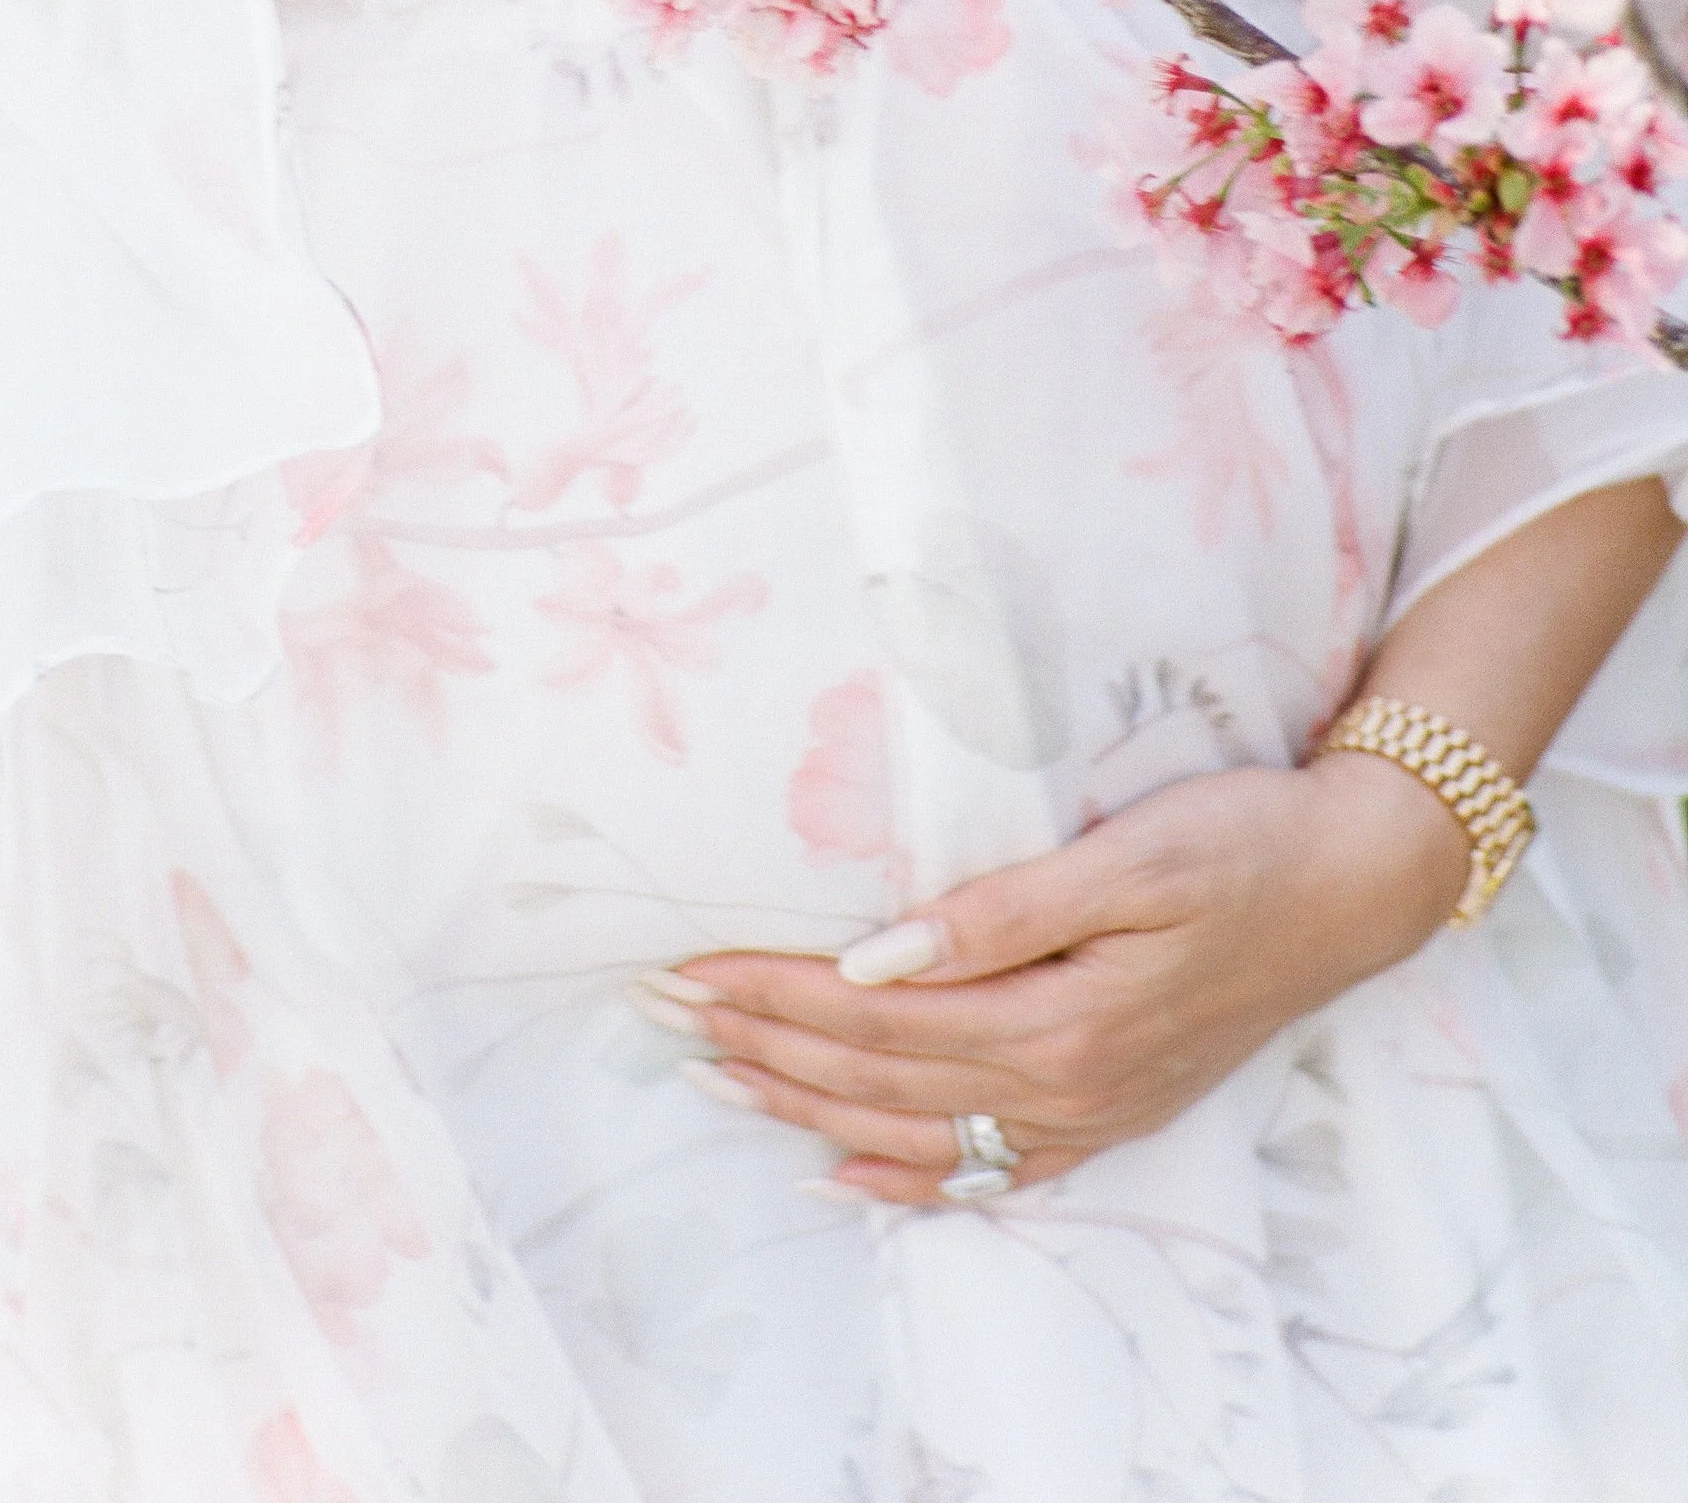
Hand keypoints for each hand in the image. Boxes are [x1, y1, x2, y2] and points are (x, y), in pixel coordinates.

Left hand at [652, 754, 1468, 1205]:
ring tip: (714, 1075)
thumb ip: (1001, 912)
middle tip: (662, 1011)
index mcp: (1059, 1019)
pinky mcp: (1111, 1110)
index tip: (687, 965)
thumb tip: (875, 954)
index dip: (772, 992)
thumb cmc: (1242, 843)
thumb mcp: (1129, 855)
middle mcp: (1066, 1086)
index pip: (873, 1015)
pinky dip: (904, 1176)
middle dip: (761, 1045)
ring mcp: (1090, 1111)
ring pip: (915, 1131)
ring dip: (805, 1105)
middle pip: (876, 1077)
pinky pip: (987, 1169)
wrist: (1356, 886)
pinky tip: (842, 1170)